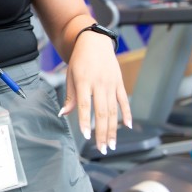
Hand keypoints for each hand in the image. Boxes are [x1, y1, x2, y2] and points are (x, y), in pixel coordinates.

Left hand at [59, 33, 131, 152]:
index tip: (86, 136)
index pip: (84, 105)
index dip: (85, 121)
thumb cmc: (79, 60)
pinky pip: (124, 101)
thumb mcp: (70, 76)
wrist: (95, 42)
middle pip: (101, 112)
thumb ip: (70, 97)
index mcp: (84, 81)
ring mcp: (111, 84)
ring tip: (111, 144)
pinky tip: (127, 127)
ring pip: (113, 110)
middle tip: (102, 149)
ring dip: (113, 129)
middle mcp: (99, 84)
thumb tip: (63, 114)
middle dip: (102, 133)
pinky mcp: (119, 83)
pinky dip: (127, 114)